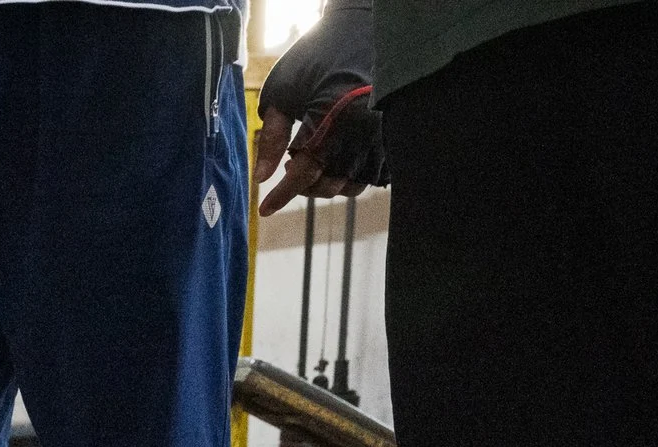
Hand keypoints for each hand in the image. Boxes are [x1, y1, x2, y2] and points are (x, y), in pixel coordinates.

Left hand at [253, 0, 385, 213]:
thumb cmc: (316, 55)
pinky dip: (352, 172)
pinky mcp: (396, 134)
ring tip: (314, 153)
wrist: (362, 25)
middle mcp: (366, 130)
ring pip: (354, 183)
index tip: (265, 209)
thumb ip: (270, 137)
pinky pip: (374, 173)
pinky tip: (337, 153)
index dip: (282, 193)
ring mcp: (385, 134)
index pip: (305, 172)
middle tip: (292, 158)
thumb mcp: (283, 92)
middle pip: (331, 184)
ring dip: (329, 179)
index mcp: (334, 119)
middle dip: (305, 183)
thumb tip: (261, 177)